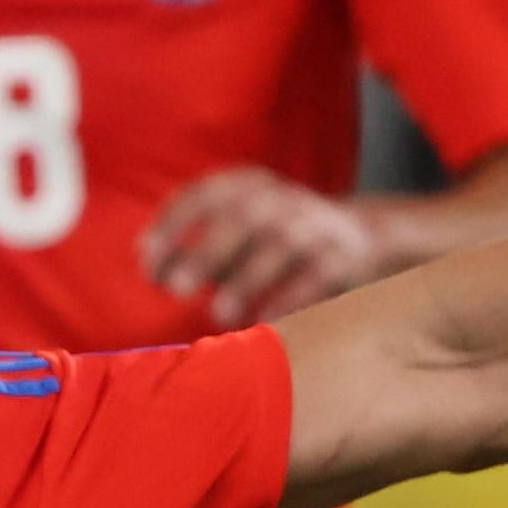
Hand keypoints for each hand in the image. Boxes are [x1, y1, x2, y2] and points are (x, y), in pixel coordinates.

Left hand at [144, 169, 383, 324]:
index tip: (146, 258)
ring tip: (219, 313)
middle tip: (175, 288)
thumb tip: (146, 260)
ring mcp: (313, 225)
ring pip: (278, 246)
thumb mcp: (235, 231)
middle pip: (241, 218)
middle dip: (206, 252)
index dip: (172, 223)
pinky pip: (315, 275)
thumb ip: (193, 245)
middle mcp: (280, 199)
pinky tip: (267, 321)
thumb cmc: (274, 241)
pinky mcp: (342, 255)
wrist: (361, 235)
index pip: (204, 194)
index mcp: (247, 186)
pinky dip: (290, 298)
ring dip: (246, 280)